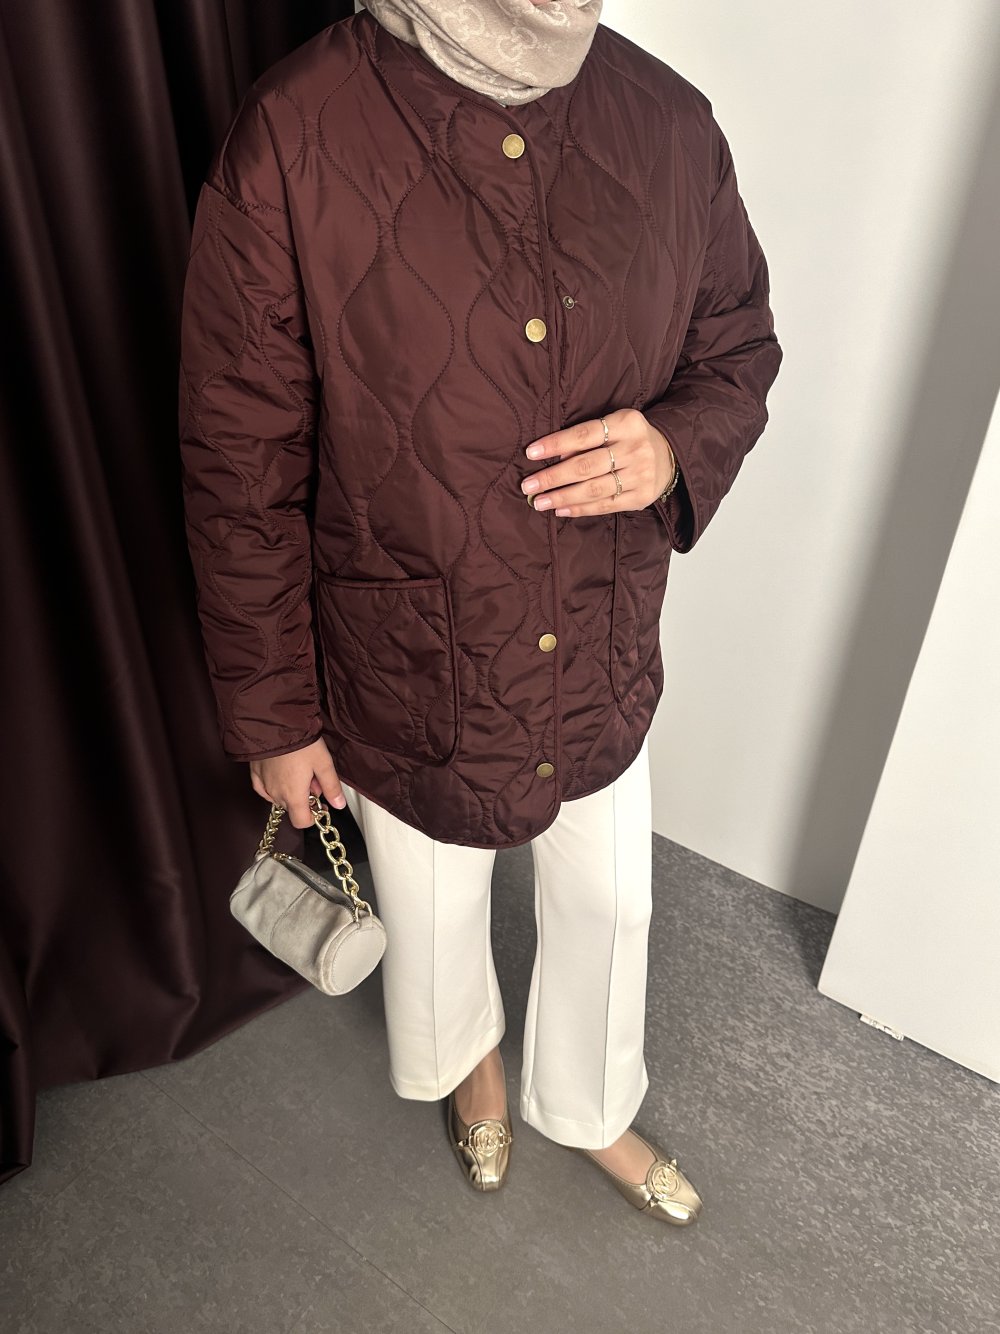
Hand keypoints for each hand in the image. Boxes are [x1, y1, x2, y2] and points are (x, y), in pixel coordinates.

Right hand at [249, 737, 347, 828]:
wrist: (275, 724)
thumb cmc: (300, 742)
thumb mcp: (323, 763)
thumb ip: (332, 787)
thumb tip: (339, 804)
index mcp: (294, 796)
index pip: (301, 822)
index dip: (313, 817)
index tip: (319, 806)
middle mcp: (276, 794)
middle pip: (292, 808)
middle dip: (304, 799)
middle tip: (313, 779)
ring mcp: (264, 785)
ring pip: (278, 798)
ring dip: (290, 791)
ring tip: (299, 770)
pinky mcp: (254, 774)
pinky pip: (263, 789)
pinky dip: (273, 786)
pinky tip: (281, 776)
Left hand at [520, 408, 676, 515]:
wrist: (669, 456)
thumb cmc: (629, 439)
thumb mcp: (613, 426)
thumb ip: (586, 438)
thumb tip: (553, 455)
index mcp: (626, 423)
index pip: (584, 434)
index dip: (555, 444)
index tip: (531, 453)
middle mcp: (635, 448)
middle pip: (586, 465)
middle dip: (553, 477)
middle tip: (529, 485)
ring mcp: (641, 475)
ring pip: (594, 489)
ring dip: (562, 497)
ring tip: (540, 502)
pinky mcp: (641, 497)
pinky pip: (605, 505)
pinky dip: (580, 509)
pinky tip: (561, 510)